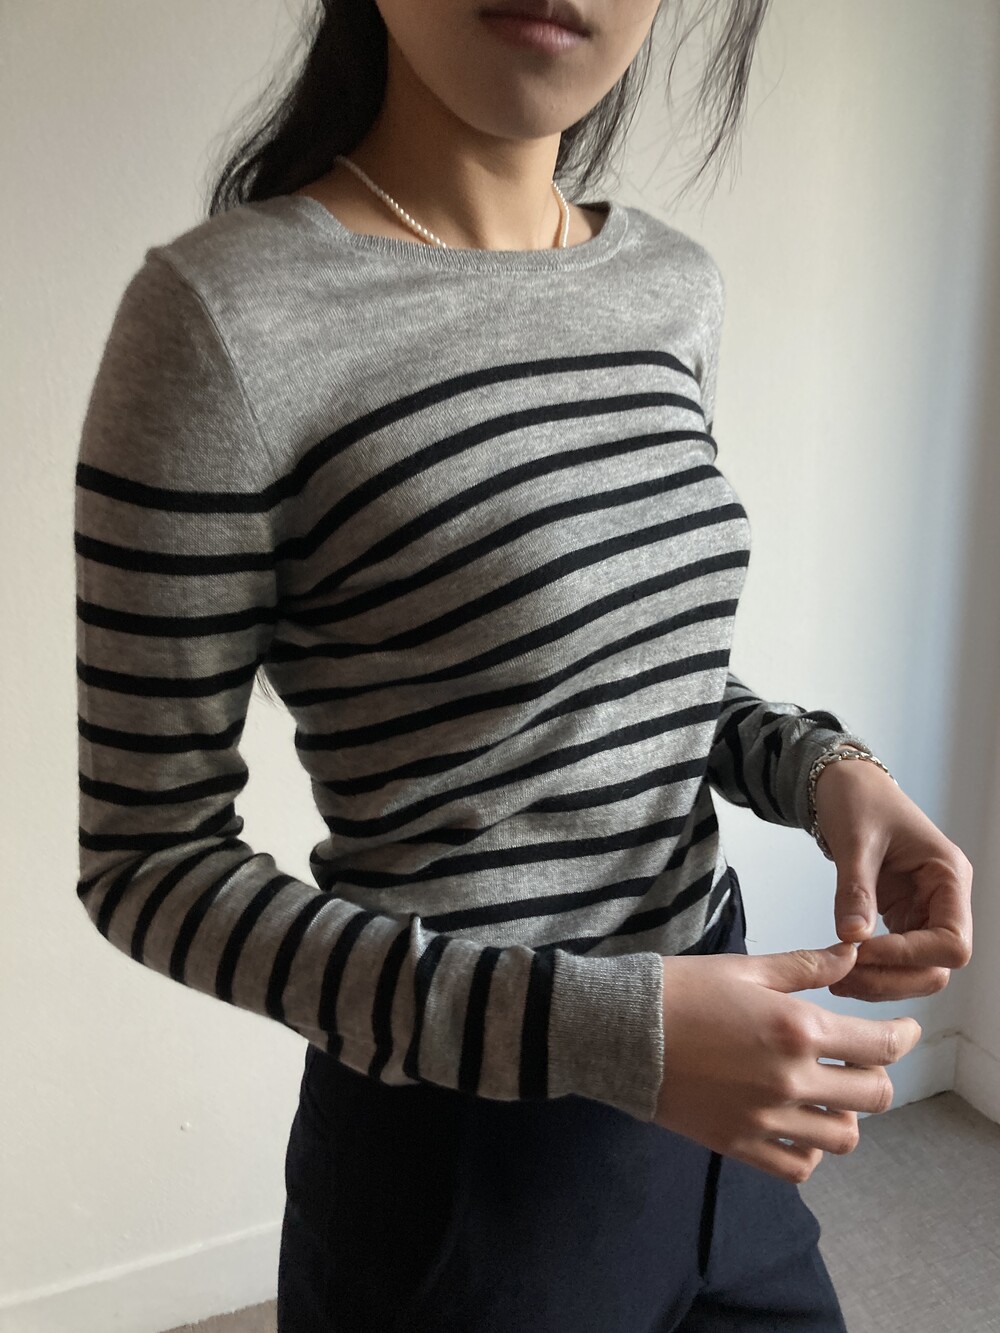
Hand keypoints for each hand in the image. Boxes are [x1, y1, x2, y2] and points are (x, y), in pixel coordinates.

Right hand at [656, 943, 920, 1182]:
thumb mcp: (745, 969)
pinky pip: (799, 1166)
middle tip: (861, 1060)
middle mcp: (790, 1080)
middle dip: (877, 1075)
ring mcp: (765, 1119)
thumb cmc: (681, 989)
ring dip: (845, 1113)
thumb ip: (805, 967)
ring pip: (843, 1137)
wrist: (620, 1030)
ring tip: (827, 1092)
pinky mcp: (738, 1145)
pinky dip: (808, 1148)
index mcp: (796, 1029)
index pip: (880, 1046)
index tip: (904, 1032)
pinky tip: (796, 1121)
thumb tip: (851, 954)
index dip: (903, 1038)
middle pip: (874, 1096)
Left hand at [812, 755, 973, 1000]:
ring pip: (918, 970)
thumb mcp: (855, 840)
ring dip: (881, 981)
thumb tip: (852, 937)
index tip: (862, 952)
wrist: (844, 783)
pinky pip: (896, 957)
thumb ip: (855, 890)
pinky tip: (840, 967)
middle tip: (842, 978)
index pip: (952, 941)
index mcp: (948, 876)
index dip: (909, 956)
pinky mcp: (902, 916)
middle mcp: (944, 898)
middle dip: (893, 978)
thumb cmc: (858, 798)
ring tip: (835, 978)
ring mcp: (924, 910)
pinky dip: (872, 969)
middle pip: (938, 966)